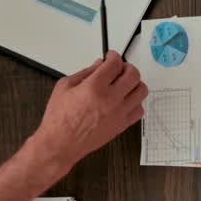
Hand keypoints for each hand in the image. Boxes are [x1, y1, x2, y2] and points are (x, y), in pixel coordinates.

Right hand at [32, 52, 146, 164]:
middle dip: (127, 67)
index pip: (115, 63)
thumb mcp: (64, 87)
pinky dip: (135, 102)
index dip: (114, 56)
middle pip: (133, 74)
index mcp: (94, 87)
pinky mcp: (122, 125)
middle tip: (119, 69)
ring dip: (134, 83)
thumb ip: (85, 73)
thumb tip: (99, 65)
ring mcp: (119, 113)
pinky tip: (125, 101)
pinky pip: (139, 110)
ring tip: (124, 84)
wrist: (60, 144)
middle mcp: (110, 99)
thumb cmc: (59, 119)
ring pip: (141, 91)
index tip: (111, 57)